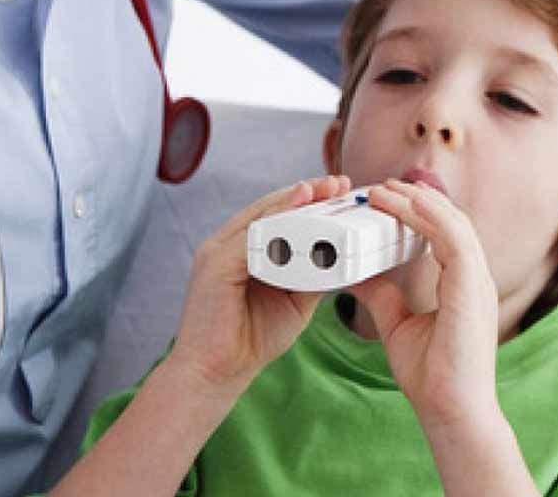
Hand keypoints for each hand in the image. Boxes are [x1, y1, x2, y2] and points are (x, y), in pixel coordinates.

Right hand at [169, 176, 352, 386]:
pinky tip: (300, 211)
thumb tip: (342, 256)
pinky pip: (251, 235)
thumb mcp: (294, 300)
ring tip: (324, 189)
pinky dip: (277, 220)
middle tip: (338, 183)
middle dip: (305, 193)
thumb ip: (312, 275)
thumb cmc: (251, 340)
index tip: (338, 191)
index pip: (277, 216)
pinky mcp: (215, 264)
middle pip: (270, 208)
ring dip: (294, 201)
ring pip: (261, 216)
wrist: (216, 374)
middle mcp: (227, 245)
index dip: (307, 201)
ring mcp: (218, 251)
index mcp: (243, 251)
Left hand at [351, 179, 500, 429]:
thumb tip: (358, 274)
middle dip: (417, 198)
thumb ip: (383, 295)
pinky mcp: (472, 289)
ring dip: (419, 201)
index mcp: (463, 285)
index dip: (419, 212)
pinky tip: (407, 204)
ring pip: (453, 223)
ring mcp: (478, 282)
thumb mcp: (397, 324)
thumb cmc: (433, 376)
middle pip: (451, 221)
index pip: (445, 234)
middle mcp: (475, 279)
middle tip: (382, 185)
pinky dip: (431, 217)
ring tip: (386, 189)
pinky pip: (454, 239)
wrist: (450, 410)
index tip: (387, 199)